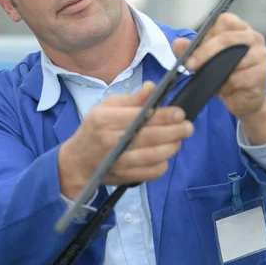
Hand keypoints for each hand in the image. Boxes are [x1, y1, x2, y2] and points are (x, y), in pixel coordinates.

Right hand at [58, 81, 193, 198]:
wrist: (77, 162)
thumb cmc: (93, 130)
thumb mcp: (106, 108)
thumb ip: (131, 99)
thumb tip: (152, 87)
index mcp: (105, 119)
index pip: (140, 116)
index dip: (164, 115)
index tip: (180, 113)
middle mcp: (111, 141)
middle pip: (151, 136)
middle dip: (175, 131)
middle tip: (188, 127)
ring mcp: (118, 161)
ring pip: (154, 156)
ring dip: (172, 147)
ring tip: (179, 139)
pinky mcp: (124, 176)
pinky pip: (151, 172)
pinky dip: (162, 164)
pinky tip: (165, 155)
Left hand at [172, 13, 265, 119]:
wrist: (244, 100)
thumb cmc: (228, 76)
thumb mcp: (206, 61)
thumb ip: (191, 50)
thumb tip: (177, 44)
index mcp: (239, 29)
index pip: (223, 21)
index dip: (207, 34)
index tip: (194, 48)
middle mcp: (253, 38)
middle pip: (226, 39)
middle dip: (204, 53)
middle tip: (191, 65)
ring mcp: (260, 56)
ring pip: (232, 59)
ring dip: (216, 72)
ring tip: (211, 80)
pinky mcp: (261, 75)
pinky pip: (238, 78)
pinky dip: (226, 85)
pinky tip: (224, 88)